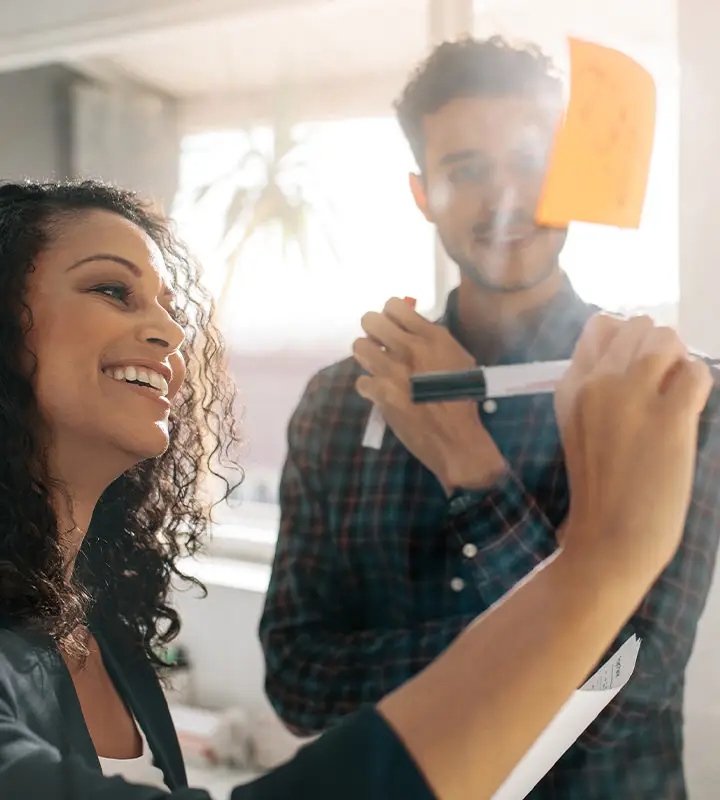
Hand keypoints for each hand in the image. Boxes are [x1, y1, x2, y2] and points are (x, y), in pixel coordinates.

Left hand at [353, 297, 505, 492]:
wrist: (455, 437)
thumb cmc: (463, 398)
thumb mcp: (459, 360)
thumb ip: (435, 342)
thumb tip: (413, 332)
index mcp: (431, 336)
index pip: (394, 305)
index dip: (389, 315)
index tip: (394, 327)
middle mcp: (408, 348)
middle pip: (369, 320)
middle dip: (373, 331)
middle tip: (381, 345)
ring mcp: (391, 370)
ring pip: (359, 347)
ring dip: (367, 356)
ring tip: (378, 367)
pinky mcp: (380, 393)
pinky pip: (361, 380)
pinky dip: (369, 388)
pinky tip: (381, 394)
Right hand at [555, 314, 712, 579]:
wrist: (609, 538)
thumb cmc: (597, 488)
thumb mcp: (577, 428)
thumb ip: (593, 389)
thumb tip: (634, 353)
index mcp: (570, 387)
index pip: (602, 326)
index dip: (629, 340)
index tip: (638, 368)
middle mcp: (597, 383)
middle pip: (638, 325)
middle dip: (657, 347)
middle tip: (662, 384)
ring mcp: (631, 397)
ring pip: (667, 338)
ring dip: (679, 361)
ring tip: (675, 395)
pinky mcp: (668, 418)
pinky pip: (696, 371)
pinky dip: (698, 384)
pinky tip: (687, 411)